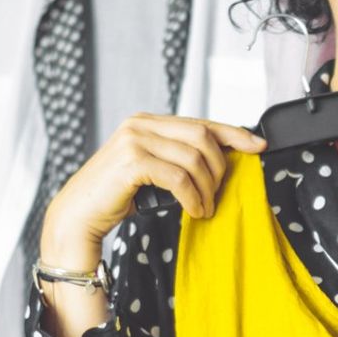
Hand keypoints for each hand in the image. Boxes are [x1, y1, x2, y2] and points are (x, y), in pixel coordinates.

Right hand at [40, 113, 266, 266]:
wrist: (79, 214)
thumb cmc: (117, 195)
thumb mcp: (151, 170)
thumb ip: (176, 158)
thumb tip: (219, 162)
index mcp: (148, 121)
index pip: (200, 122)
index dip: (233, 133)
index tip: (258, 146)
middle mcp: (141, 124)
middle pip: (202, 137)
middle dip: (219, 168)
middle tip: (218, 194)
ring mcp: (135, 139)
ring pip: (194, 158)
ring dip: (207, 188)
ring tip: (205, 208)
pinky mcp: (131, 161)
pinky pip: (179, 177)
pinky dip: (193, 197)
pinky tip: (195, 211)